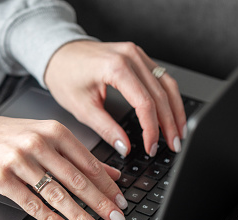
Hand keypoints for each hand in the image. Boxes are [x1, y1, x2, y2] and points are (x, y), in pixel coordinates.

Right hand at [0, 116, 127, 219]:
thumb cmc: (10, 137)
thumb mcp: (46, 136)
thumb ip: (79, 155)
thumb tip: (112, 174)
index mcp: (54, 130)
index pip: (89, 163)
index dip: (108, 185)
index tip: (121, 201)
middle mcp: (38, 143)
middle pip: (76, 180)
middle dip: (101, 204)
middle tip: (116, 219)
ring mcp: (19, 161)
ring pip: (56, 194)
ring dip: (79, 215)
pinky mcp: (2, 178)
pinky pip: (31, 203)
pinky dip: (50, 219)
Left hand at [44, 40, 186, 155]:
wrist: (58, 53)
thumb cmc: (65, 75)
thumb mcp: (82, 108)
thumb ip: (106, 129)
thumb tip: (125, 148)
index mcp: (115, 67)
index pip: (145, 103)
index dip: (152, 129)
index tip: (151, 147)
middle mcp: (130, 56)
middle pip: (161, 94)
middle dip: (169, 124)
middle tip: (173, 145)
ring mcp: (137, 54)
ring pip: (167, 84)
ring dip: (176, 111)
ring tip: (178, 133)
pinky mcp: (138, 56)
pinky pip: (161, 77)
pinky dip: (169, 97)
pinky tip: (172, 113)